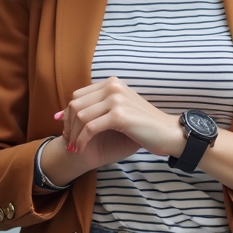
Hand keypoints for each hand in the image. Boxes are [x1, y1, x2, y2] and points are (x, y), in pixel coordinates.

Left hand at [62, 77, 184, 164]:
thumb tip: (64, 113)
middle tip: (68, 141)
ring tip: (73, 147)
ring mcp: (116, 100)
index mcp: (113, 84)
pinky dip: (81, 140)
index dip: (68, 113)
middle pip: (76, 104)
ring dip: (73, 134)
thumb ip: (99, 107)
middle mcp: (113, 87)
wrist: (168, 133)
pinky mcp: (119, 116)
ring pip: (80, 116)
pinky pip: (90, 128)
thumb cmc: (144, 125)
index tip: (66, 129)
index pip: (78, 95)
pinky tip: (80, 149)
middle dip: (68, 125)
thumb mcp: (121, 109)